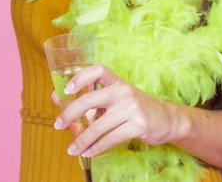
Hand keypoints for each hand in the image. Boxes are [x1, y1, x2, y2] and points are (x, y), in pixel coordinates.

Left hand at [53, 64, 183, 158]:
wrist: (165, 118)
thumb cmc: (133, 106)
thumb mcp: (114, 97)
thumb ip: (89, 97)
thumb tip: (56, 98)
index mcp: (116, 80)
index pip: (97, 70)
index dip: (81, 76)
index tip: (67, 89)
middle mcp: (123, 90)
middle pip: (90, 99)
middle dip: (70, 113)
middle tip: (58, 124)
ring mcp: (131, 107)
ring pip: (98, 125)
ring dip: (82, 139)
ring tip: (72, 149)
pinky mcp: (138, 125)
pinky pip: (111, 138)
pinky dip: (97, 147)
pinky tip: (88, 152)